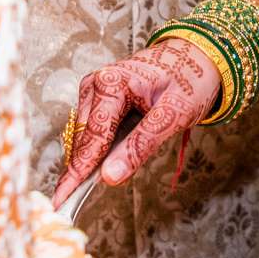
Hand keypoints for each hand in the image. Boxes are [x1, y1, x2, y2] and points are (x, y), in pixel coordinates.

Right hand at [52, 38, 220, 199]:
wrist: (198, 56)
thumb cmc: (190, 80)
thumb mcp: (174, 115)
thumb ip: (141, 145)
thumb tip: (109, 177)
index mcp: (111, 83)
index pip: (92, 138)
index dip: (77, 173)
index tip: (60, 201)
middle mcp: (96, 84)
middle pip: (84, 139)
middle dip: (82, 170)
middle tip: (71, 201)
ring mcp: (95, 90)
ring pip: (86, 137)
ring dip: (92, 160)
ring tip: (99, 178)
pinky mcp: (99, 98)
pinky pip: (94, 131)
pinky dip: (100, 149)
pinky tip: (110, 159)